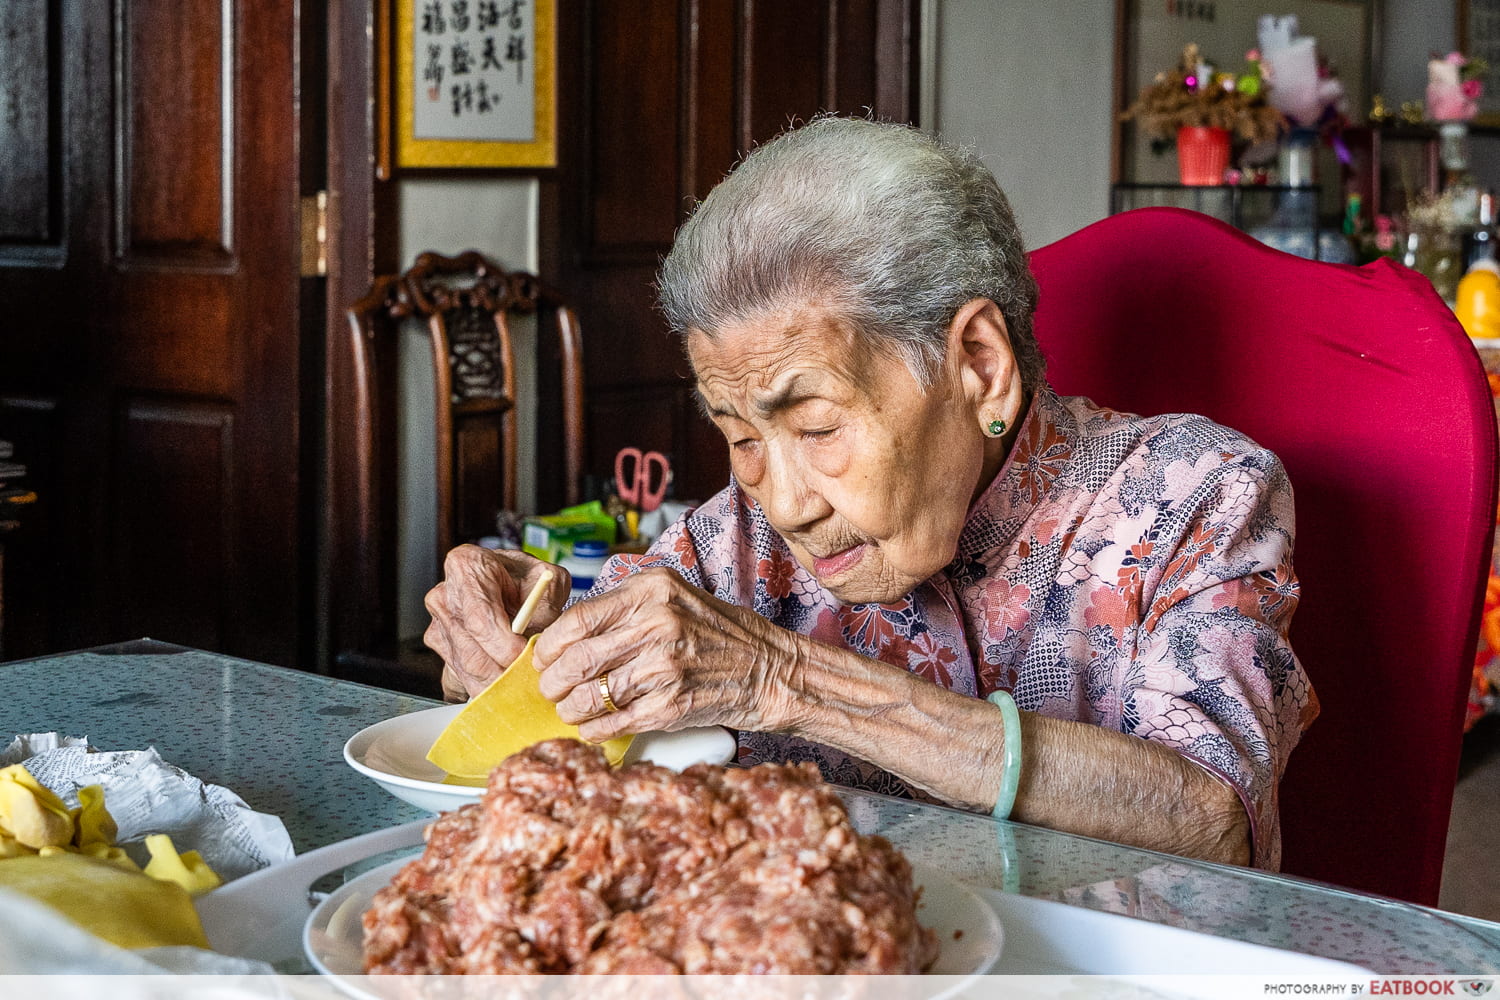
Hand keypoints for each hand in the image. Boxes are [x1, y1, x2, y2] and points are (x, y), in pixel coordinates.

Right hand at [424, 545, 572, 700]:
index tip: (525, 655)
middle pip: (470, 653)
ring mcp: (439, 625)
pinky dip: (484, 686)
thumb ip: (545, 608)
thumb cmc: (526, 577)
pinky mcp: (441, 648)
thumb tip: (535, 644)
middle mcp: (445, 596)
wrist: (510, 579)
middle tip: (530, 676)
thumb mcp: (548, 579)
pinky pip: (459, 679)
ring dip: (496, 683)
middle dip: (504, 672)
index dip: (504, 646)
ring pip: (465, 671)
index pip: (480, 619)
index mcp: (467, 568)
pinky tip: (502, 677)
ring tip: (522, 678)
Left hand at [534, 568, 805, 739]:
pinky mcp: (672, 705)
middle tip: (550, 689)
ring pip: (591, 695)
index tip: (544, 659)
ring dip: (571, 709)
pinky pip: (614, 723)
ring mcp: (665, 667)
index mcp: (651, 590)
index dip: (550, 646)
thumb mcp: (674, 597)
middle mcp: (657, 624)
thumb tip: (568, 633)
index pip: (577, 620)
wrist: (771, 670)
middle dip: (553, 681)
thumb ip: (626, 607)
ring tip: (570, 710)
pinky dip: (595, 730)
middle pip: (577, 659)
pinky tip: (592, 729)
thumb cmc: (719, 634)